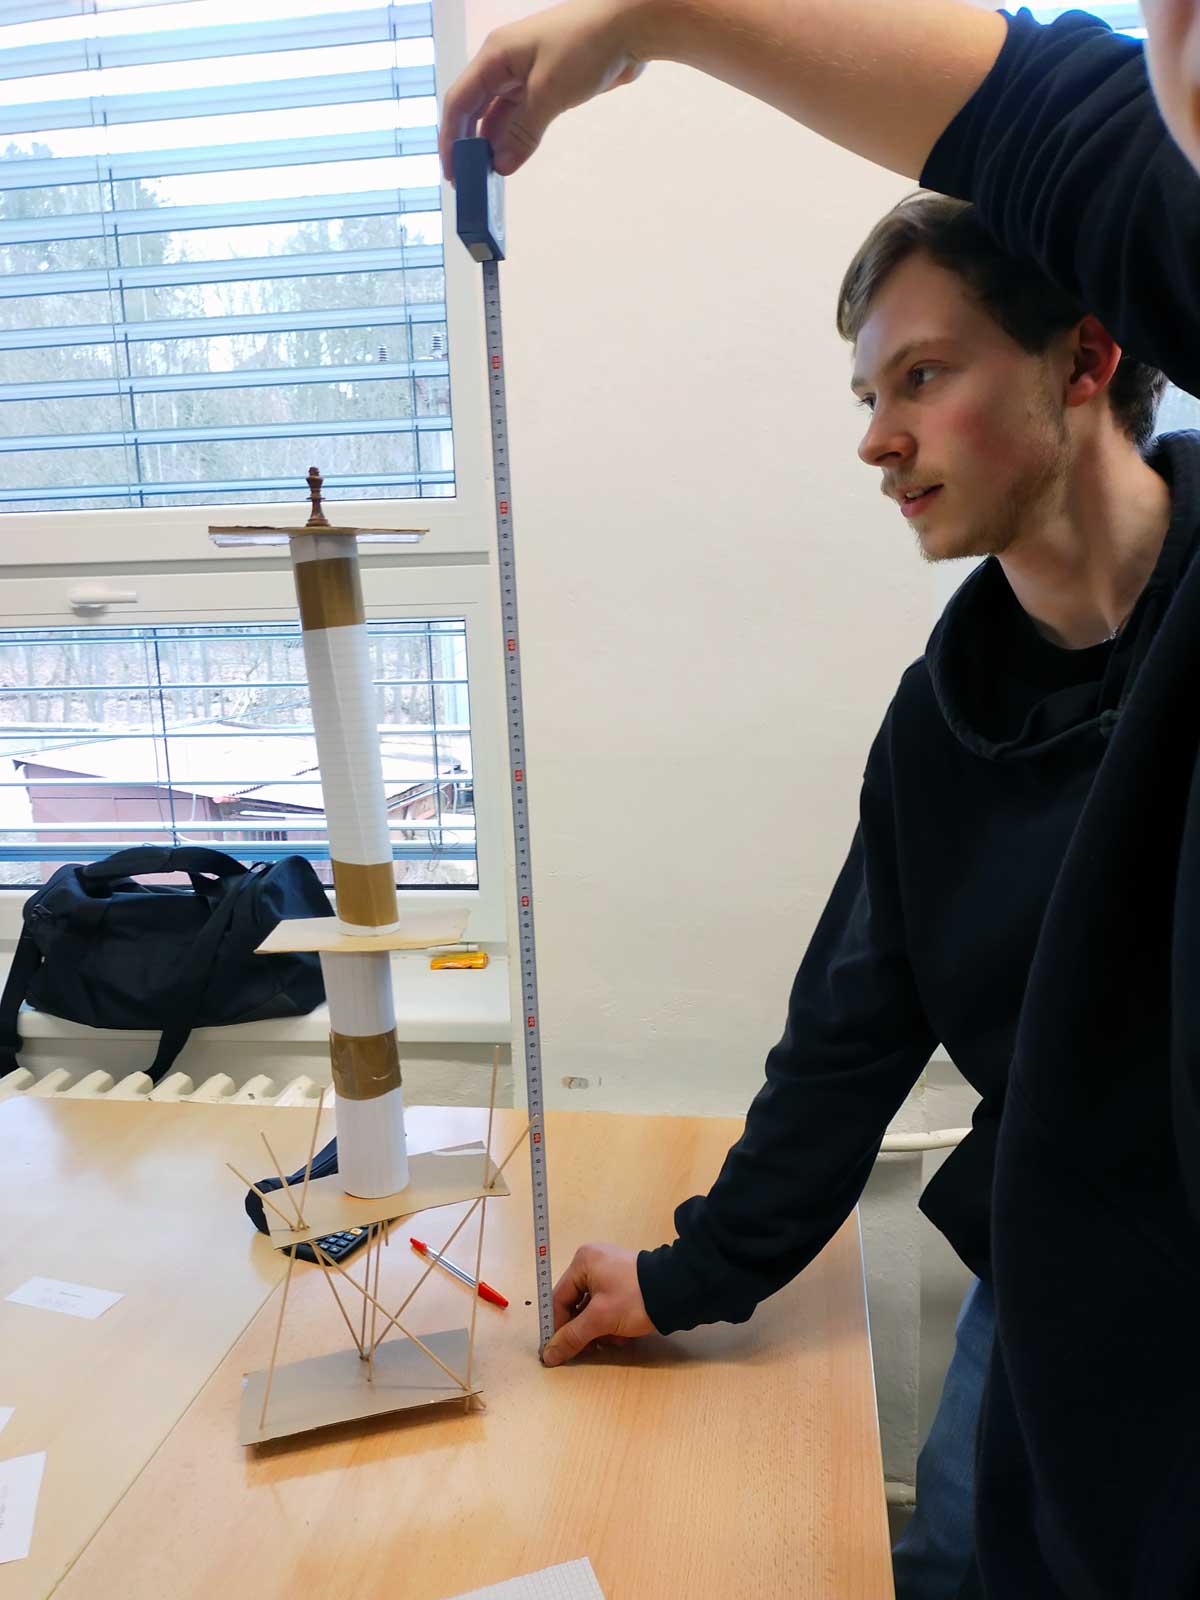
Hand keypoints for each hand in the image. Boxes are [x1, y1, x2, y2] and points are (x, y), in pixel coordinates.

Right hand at [439, 0, 647, 179]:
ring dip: (494, 144)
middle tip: (469, 180)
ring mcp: (525, 74)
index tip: (451, 172)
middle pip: (475, 109)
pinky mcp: (545, 85)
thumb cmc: (586, 46)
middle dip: (470, 144)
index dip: (450, 138)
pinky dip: (515, 138)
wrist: (630, 25)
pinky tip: (512, 160)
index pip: (459, 101)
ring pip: (499, 116)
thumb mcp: (548, 93)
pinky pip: (521, 116)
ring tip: (490, 177)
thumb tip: (501, 166)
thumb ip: (522, 132)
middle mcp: (505, 64)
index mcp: (495, 56)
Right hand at [542, 1241, 654, 1365]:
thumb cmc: (634, 1299)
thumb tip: (548, 1355)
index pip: (558, 1299)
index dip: (557, 1327)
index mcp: (583, 1262)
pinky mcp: (625, 1284)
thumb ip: (572, 1336)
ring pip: (593, 1310)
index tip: (559, 1350)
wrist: (677, 1292)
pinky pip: (608, 1308)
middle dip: (585, 1330)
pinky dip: (612, 1324)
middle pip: (576, 1306)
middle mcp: (594, 1263)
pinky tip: (623, 1334)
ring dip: (600, 1330)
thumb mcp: (600, 1319)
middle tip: (590, 1348)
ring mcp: (611, 1273)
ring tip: (613, 1339)